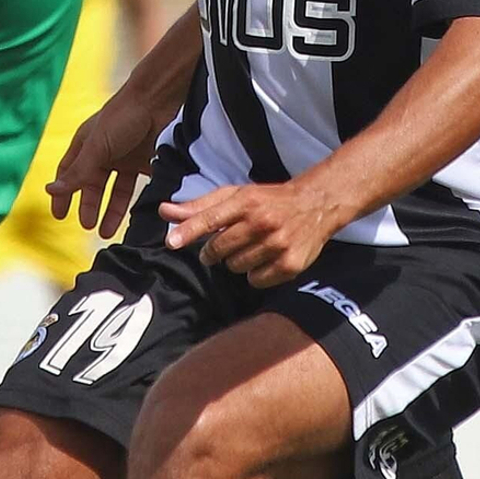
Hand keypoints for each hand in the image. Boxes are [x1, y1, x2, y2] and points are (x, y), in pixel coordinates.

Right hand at [48, 81, 163, 238]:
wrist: (158, 98)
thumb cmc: (123, 116)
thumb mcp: (97, 148)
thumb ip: (77, 173)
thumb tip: (50, 191)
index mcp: (86, 145)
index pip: (69, 173)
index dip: (63, 193)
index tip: (59, 215)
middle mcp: (104, 152)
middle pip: (93, 185)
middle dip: (89, 206)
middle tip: (87, 226)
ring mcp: (125, 157)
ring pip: (116, 190)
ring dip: (110, 210)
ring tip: (107, 231)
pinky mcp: (145, 160)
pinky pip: (138, 186)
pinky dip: (135, 201)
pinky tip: (133, 216)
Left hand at [159, 176, 338, 288]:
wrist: (316, 205)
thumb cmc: (267, 201)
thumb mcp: (235, 196)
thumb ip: (198, 207)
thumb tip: (163, 211)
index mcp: (246, 201)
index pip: (211, 218)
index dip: (188, 231)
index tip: (170, 242)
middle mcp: (262, 222)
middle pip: (218, 249)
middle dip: (213, 251)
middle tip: (222, 245)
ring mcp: (277, 245)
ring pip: (235, 267)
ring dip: (236, 261)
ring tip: (251, 247)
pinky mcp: (290, 265)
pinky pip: (255, 282)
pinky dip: (255, 274)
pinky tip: (265, 259)